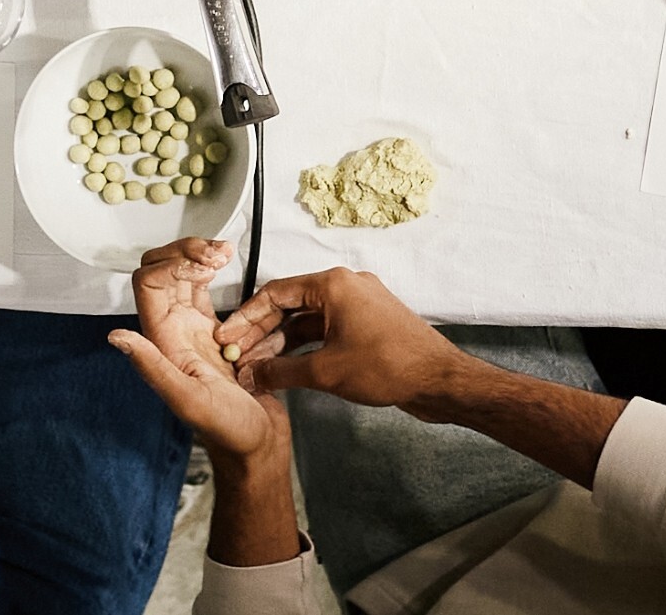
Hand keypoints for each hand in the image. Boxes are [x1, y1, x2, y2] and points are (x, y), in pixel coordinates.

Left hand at [110, 239, 285, 460]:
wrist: (257, 447)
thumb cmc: (229, 432)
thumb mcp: (189, 400)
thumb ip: (153, 367)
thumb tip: (116, 338)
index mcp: (163, 343)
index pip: (150, 284)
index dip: (172, 262)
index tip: (205, 262)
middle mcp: (173, 333)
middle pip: (163, 272)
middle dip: (187, 251)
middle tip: (217, 252)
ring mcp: (193, 331)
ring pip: (183, 276)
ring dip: (200, 255)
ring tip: (225, 253)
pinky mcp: (216, 333)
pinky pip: (207, 291)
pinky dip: (215, 271)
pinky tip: (227, 265)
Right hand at [215, 267, 465, 410]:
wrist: (438, 381)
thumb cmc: (388, 367)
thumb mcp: (325, 371)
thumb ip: (281, 371)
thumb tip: (250, 375)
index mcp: (333, 284)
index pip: (275, 293)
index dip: (246, 317)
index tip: (227, 337)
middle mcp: (345, 287)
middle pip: (290, 305)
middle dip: (261, 333)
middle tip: (235, 356)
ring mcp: (358, 305)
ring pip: (308, 321)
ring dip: (282, 343)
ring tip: (254, 367)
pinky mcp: (367, 325)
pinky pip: (326, 330)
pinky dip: (305, 347)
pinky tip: (286, 368)